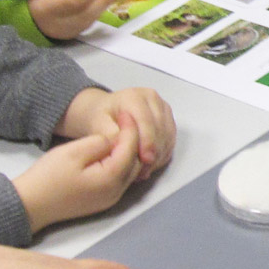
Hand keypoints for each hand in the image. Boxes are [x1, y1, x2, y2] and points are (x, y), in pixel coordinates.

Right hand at [12, 124, 140, 232]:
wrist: (29, 205)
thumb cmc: (48, 177)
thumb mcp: (73, 152)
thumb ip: (99, 143)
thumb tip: (114, 139)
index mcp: (111, 179)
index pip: (131, 148)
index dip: (130, 128)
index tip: (125, 112)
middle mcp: (116, 192)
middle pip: (137, 161)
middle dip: (135, 140)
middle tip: (126, 121)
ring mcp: (110, 199)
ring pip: (131, 171)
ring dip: (129, 152)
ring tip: (121, 133)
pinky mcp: (103, 201)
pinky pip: (121, 179)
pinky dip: (122, 163)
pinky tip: (114, 151)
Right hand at [27, 0, 122, 40]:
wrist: (26, 13)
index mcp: (44, 8)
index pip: (72, 2)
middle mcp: (55, 24)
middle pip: (85, 13)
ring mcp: (64, 32)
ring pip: (89, 19)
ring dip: (103, 4)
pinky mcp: (71, 35)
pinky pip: (88, 22)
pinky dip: (97, 10)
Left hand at [58, 88, 175, 179]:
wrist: (105, 111)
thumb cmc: (100, 117)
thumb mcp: (97, 124)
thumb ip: (109, 134)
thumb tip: (122, 147)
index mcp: (134, 96)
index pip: (146, 120)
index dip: (147, 141)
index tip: (145, 160)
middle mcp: (152, 99)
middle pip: (160, 129)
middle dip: (154, 152)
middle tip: (143, 171)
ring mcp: (162, 108)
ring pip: (168, 135)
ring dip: (159, 155)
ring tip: (145, 170)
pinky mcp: (168, 118)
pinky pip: (171, 139)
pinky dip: (163, 154)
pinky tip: (151, 165)